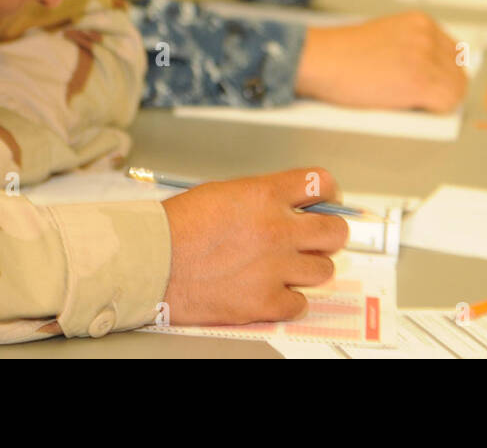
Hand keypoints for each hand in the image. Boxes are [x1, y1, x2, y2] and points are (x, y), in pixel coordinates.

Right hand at [161, 168, 349, 324]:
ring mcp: (274, 269)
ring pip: (324, 270)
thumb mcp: (224, 193)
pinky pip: (300, 303)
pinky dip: (290, 299)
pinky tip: (273, 290)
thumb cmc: (177, 227)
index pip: (321, 183)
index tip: (326, 201)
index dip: (328, 193)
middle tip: (315, 238)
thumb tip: (290, 206)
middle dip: (328, 233)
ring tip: (288, 266)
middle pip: (335, 232)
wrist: (151, 262)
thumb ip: (262, 198)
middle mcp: (277, 230)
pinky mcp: (264, 302)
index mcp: (265, 195)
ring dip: (309, 267)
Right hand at [296, 11, 467, 112]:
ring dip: (438, 101)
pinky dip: (434, 111)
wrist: (320, 59)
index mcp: (420, 22)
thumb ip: (411, 49)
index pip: (454, 54)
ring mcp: (425, 56)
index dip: (442, 75)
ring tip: (412, 104)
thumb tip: (433, 77)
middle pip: (459, 71)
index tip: (432, 85)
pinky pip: (447, 103)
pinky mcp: (419, 79)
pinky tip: (411, 108)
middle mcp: (427, 34)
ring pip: (456, 89)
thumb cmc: (341, 55)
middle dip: (443, 88)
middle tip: (422, 100)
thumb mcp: (385, 38)